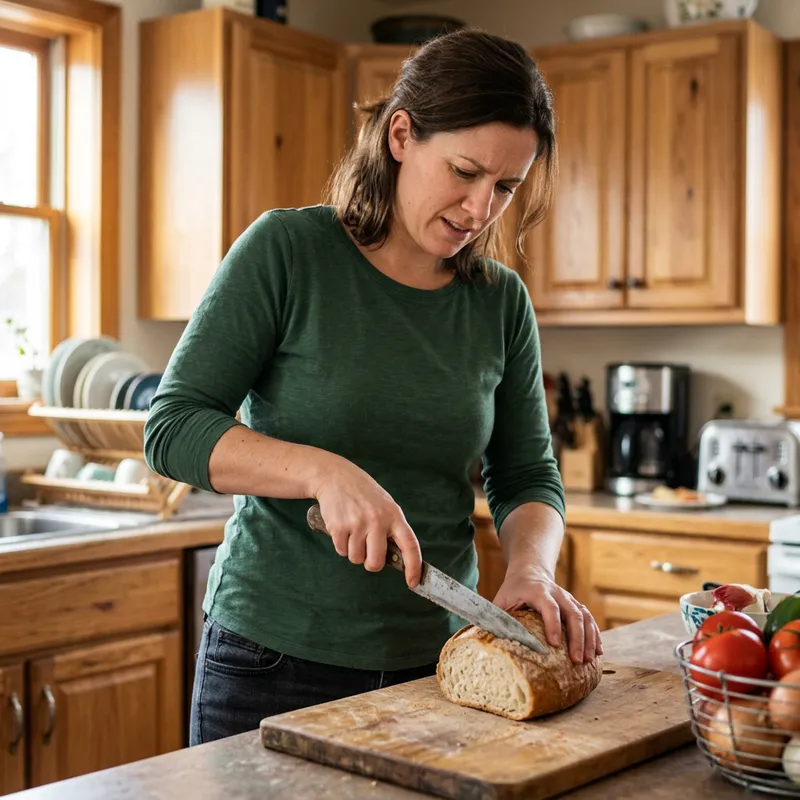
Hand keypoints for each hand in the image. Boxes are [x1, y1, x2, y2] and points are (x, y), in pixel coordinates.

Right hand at [313, 456, 421, 587]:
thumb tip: (395, 557)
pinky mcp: (339, 527)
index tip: (413, 582)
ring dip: (353, 551)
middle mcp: (378, 520)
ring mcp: (358, 524)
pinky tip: (342, 527)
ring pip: (356, 558)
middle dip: (371, 563)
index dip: (413, 566)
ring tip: (352, 530)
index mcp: (394, 515)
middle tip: (367, 551)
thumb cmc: (362, 493)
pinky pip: (341, 551)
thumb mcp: (384, 505)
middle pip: (376, 562)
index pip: (410, 545)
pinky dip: (340, 544)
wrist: (335, 476)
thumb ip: (391, 528)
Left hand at [493, 564, 602, 663]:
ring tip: (589, 660)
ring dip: (589, 639)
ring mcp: (569, 599)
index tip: (555, 644)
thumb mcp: (501, 598)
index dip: (553, 625)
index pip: (549, 607)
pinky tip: (598, 651)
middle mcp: (557, 593)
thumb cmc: (513, 589)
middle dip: (577, 638)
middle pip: (573, 613)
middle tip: (577, 660)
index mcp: (538, 591)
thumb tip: (484, 640)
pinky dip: (595, 635)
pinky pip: (589, 619)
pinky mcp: (575, 605)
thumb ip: (496, 617)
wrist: (530, 570)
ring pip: (585, 617)